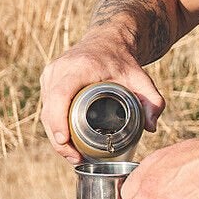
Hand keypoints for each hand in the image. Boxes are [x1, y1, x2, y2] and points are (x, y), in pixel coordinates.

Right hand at [39, 35, 163, 164]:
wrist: (107, 40)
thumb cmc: (123, 61)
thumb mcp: (141, 79)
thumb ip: (153, 101)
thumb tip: (151, 127)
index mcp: (80, 67)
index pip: (60, 94)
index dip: (58, 119)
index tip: (64, 140)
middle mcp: (60, 68)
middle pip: (50, 108)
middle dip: (58, 138)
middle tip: (75, 158)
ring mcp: (51, 73)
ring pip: (46, 110)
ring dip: (55, 135)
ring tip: (72, 155)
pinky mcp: (48, 79)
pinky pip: (46, 106)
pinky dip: (54, 125)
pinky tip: (66, 141)